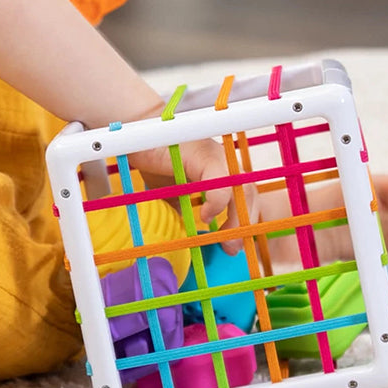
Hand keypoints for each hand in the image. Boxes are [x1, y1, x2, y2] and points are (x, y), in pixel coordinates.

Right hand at [129, 138, 257, 254]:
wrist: (137, 137)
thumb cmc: (156, 162)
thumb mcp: (173, 195)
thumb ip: (185, 211)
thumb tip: (187, 242)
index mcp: (220, 171)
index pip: (244, 197)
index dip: (243, 222)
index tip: (231, 248)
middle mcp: (223, 162)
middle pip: (250, 193)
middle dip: (245, 224)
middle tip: (231, 249)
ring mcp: (216, 156)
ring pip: (242, 187)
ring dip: (238, 218)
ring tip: (225, 239)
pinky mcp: (203, 154)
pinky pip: (220, 180)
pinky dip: (218, 202)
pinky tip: (206, 216)